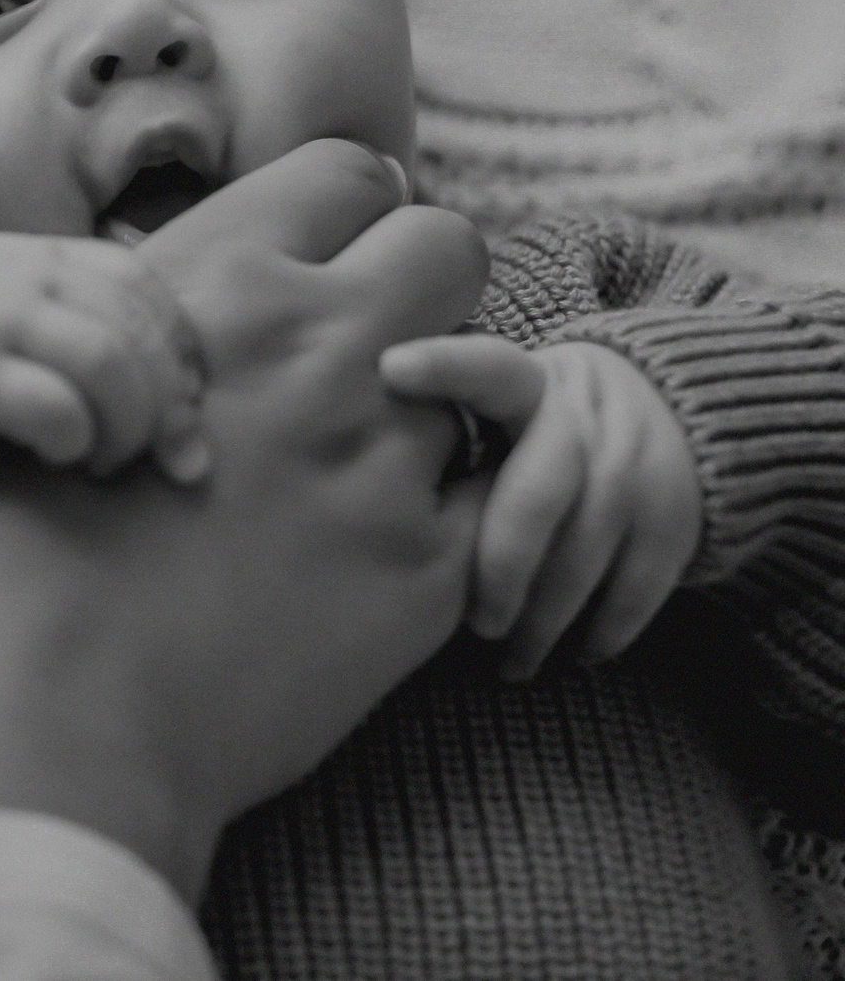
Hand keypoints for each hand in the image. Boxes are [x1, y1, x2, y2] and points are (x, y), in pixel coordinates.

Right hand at [0, 141, 496, 897]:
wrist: (36, 719)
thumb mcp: (34, 385)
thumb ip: (131, 325)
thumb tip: (162, 311)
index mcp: (213, 279)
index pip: (349, 174)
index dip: (338, 219)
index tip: (312, 267)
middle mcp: (318, 349)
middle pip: (446, 249)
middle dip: (413, 290)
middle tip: (350, 359)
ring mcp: (385, 462)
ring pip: (481, 383)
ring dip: (426, 413)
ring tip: (345, 475)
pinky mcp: (425, 575)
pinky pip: (493, 502)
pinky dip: (452, 519)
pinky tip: (368, 557)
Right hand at [0, 217, 209, 481]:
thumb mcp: (4, 296)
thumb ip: (73, 318)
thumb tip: (162, 386)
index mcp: (49, 255)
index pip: (151, 290)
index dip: (181, 352)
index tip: (182, 406)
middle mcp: (33, 278)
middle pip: (143, 333)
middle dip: (169, 405)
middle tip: (161, 456)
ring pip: (111, 364)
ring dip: (128, 425)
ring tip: (105, 460)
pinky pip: (51, 405)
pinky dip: (72, 436)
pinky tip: (59, 453)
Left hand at [379, 335, 702, 678]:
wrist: (674, 410)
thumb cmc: (541, 419)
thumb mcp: (504, 396)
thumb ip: (449, 420)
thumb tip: (353, 460)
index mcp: (526, 384)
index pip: (486, 367)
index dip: (443, 367)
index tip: (389, 367)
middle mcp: (586, 421)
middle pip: (539, 496)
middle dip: (501, 569)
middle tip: (477, 626)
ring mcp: (639, 472)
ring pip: (587, 556)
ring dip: (546, 621)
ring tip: (510, 662)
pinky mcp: (676, 522)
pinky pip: (638, 589)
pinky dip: (603, 631)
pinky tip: (572, 657)